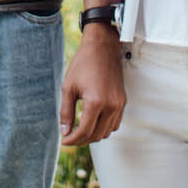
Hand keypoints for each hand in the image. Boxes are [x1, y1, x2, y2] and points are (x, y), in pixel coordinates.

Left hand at [59, 28, 125, 145]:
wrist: (102, 47)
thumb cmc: (84, 64)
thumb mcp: (68, 87)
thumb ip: (66, 112)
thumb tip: (65, 132)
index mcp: (95, 102)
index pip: (85, 132)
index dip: (73, 140)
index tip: (65, 141)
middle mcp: (110, 105)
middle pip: (96, 135)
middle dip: (82, 140)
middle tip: (70, 137)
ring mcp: (119, 104)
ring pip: (107, 132)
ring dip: (94, 135)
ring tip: (80, 130)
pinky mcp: (123, 101)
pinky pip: (115, 124)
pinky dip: (104, 128)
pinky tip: (94, 122)